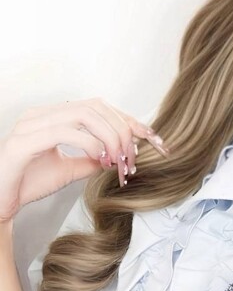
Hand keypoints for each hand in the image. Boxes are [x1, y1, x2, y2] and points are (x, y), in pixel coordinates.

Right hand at [0, 97, 169, 222]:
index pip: (97, 108)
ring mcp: (31, 125)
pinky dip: (90, 144)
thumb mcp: (67, 171)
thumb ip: (90, 160)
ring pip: (84, 114)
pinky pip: (64, 132)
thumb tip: (116, 157)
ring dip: (109, 137)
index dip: (127, 120)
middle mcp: (41, 114)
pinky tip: (100, 160)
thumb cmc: (26, 183)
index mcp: (52, 117)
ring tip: (119, 160)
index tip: (150, 137)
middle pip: (96, 107)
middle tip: (133, 156)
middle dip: (122, 129)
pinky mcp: (24, 142)